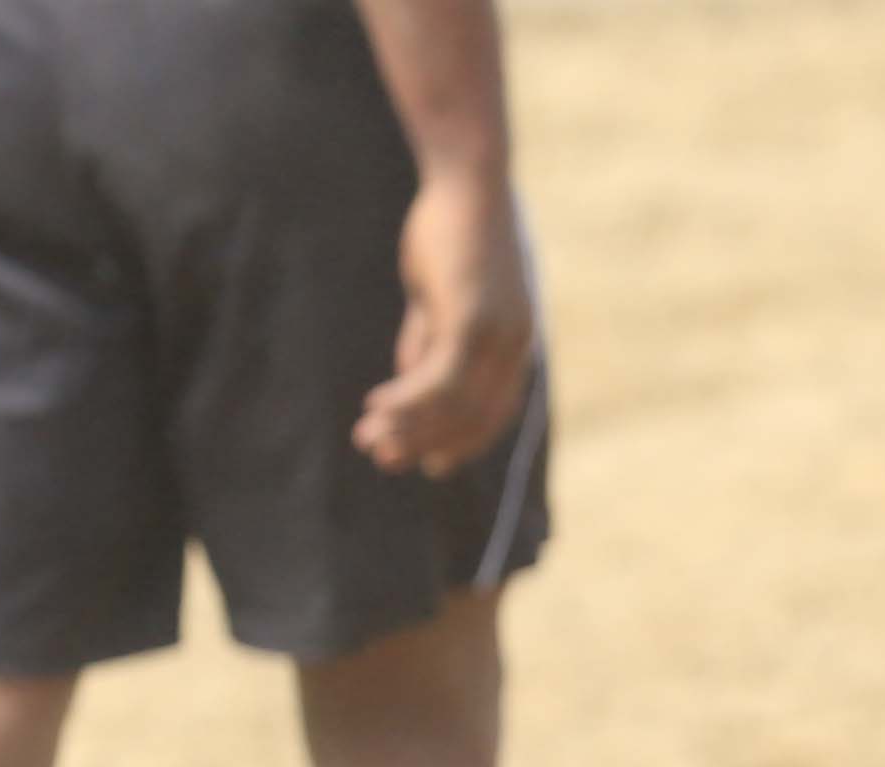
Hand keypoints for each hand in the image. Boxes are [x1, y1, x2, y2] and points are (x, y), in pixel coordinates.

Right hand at [359, 173, 536, 477]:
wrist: (466, 184)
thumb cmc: (451, 232)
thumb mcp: (438, 297)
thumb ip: (427, 339)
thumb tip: (409, 380)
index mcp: (515, 345)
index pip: (493, 413)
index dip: (462, 442)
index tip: (432, 464)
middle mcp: (513, 348)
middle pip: (472, 418)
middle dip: (427, 443)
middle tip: (386, 461)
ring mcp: (496, 337)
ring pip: (452, 405)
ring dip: (408, 427)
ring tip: (369, 442)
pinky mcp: (470, 321)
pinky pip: (437, 378)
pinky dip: (406, 399)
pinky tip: (376, 407)